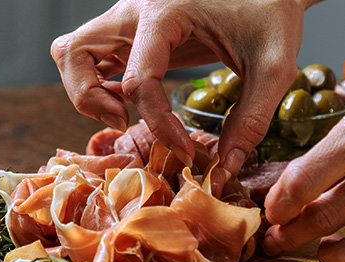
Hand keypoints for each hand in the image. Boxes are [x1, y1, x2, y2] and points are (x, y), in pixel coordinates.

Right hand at [50, 0, 310, 173]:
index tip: (185, 151)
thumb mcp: (274, 65)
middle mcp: (134, 9)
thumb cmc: (271, 12)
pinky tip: (131, 104)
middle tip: (123, 122)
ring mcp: (128, 18)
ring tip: (121, 114)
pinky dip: (97, 83)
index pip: (138, 80)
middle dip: (89, 98)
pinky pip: (92, 55)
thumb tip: (228, 164)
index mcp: (165, 11)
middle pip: (73, 52)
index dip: (159, 125)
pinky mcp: (133, 30)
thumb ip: (252, 117)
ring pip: (71, 51)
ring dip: (84, 89)